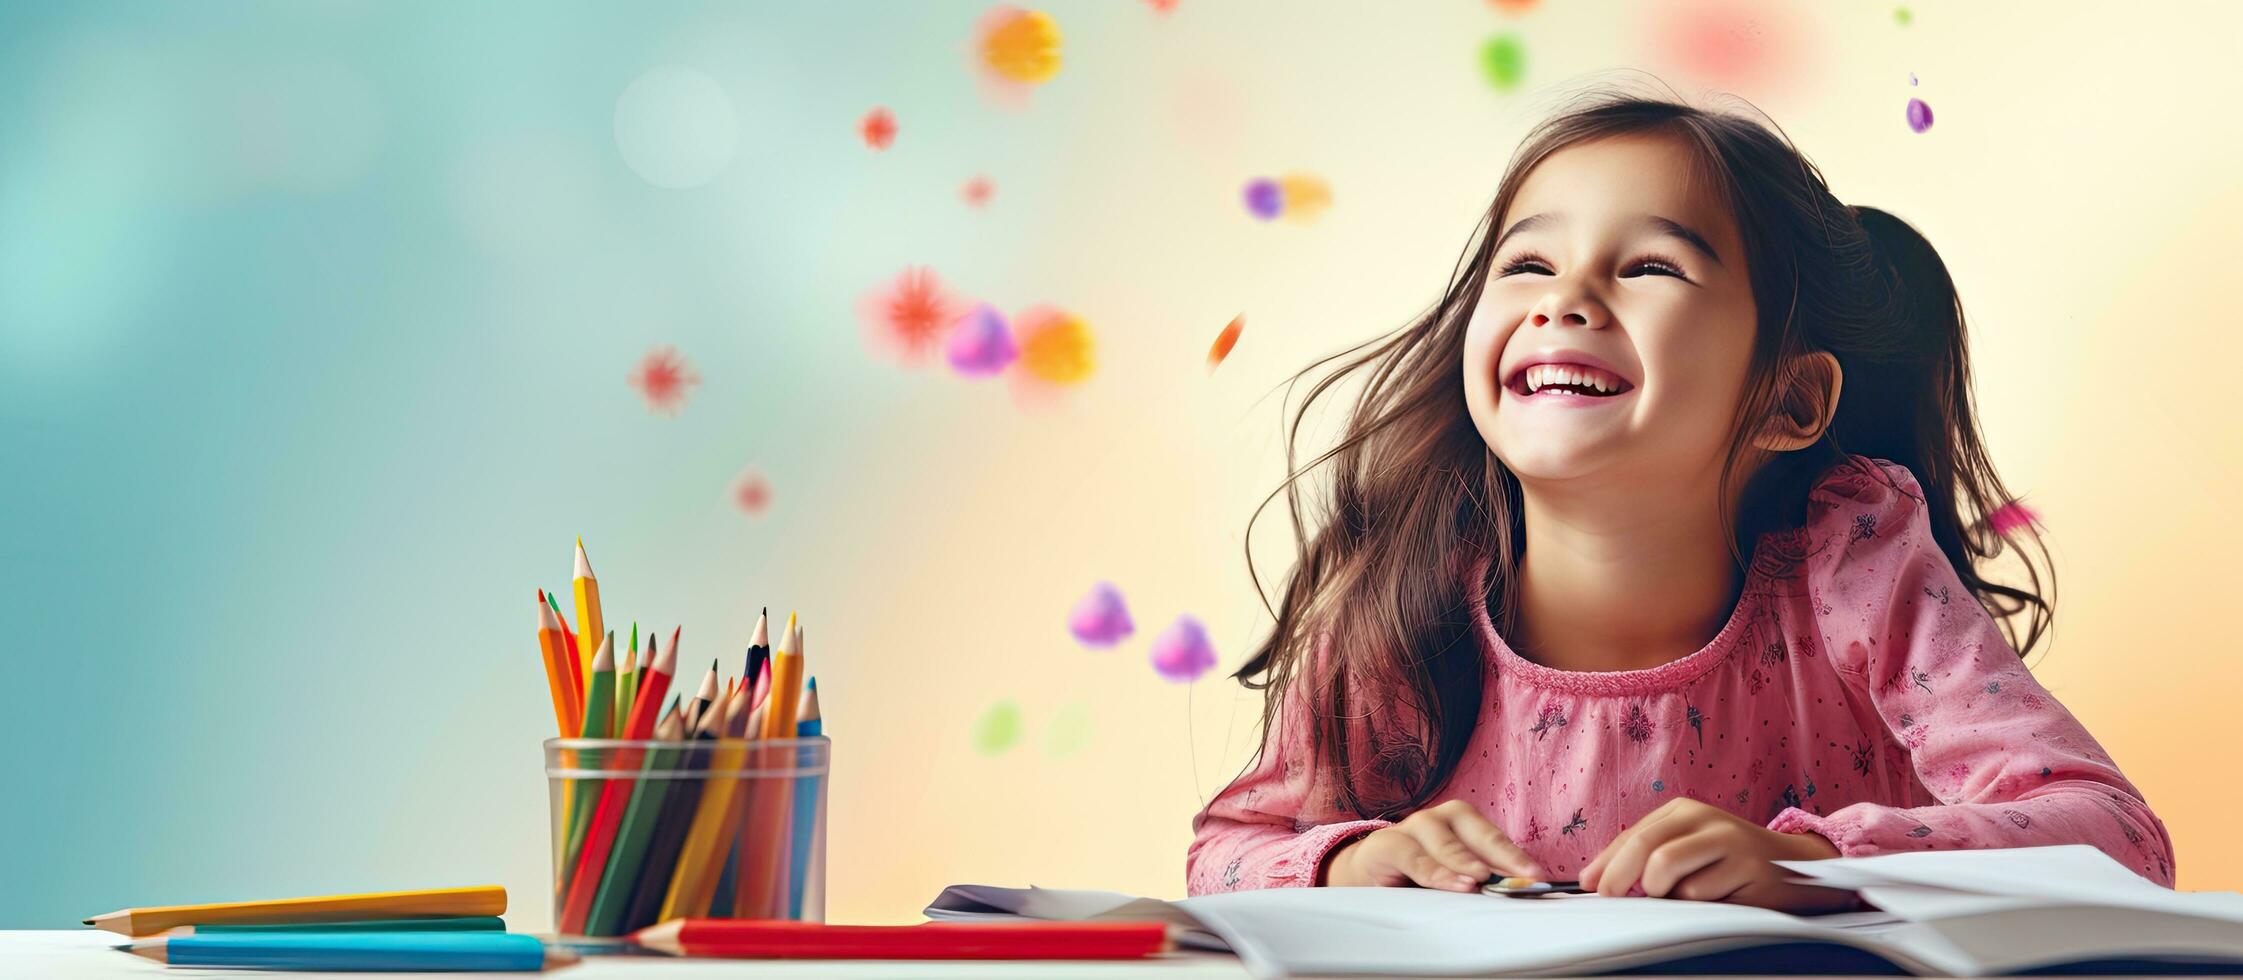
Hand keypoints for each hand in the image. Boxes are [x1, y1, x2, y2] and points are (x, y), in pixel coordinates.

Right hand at [1323, 800, 1544, 891]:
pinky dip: (1435, 872)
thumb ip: (1479, 878)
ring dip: (1465, 862)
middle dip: (1501, 854)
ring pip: (1443, 841)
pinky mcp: (1386, 844)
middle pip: (1473, 831)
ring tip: (1483, 881)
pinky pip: (1413, 857)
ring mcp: (1410, 827)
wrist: (1366, 873)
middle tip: (1522, 875)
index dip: (1515, 855)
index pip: (1492, 836)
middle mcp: (1437, 818)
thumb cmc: (1417, 873)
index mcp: (1459, 821)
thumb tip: (1517, 891)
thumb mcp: (1451, 874)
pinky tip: (1454, 884)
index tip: (1538, 876)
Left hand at [1578, 798, 1859, 912]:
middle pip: (1647, 848)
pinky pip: (1702, 895)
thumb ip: (1645, 857)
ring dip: (1667, 894)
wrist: (1794, 864)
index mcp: (1684, 811)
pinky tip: (1717, 897)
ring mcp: (1729, 842)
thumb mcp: (1687, 846)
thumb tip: (1594, 880)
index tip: (1589, 886)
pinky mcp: (1747, 869)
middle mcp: (1705, 820)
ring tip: (1684, 895)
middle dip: (1620, 877)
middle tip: (1611, 898)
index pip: (1633, 836)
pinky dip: (1698, 904)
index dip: (1606, 863)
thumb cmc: (1729, 859)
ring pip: (1670, 874)